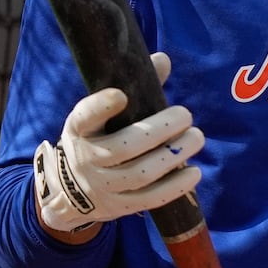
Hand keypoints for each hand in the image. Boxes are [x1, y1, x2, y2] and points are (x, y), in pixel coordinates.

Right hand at [33, 52, 204, 235]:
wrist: (70, 191)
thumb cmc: (99, 139)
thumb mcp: (103, 116)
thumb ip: (134, 87)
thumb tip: (162, 60)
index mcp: (79, 130)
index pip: (83, 117)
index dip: (100, 107)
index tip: (121, 95)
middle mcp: (86, 159)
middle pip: (123, 147)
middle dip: (160, 130)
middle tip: (186, 115)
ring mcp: (102, 186)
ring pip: (140, 173)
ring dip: (174, 155)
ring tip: (196, 138)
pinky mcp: (119, 206)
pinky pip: (149, 199)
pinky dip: (175, 186)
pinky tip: (195, 171)